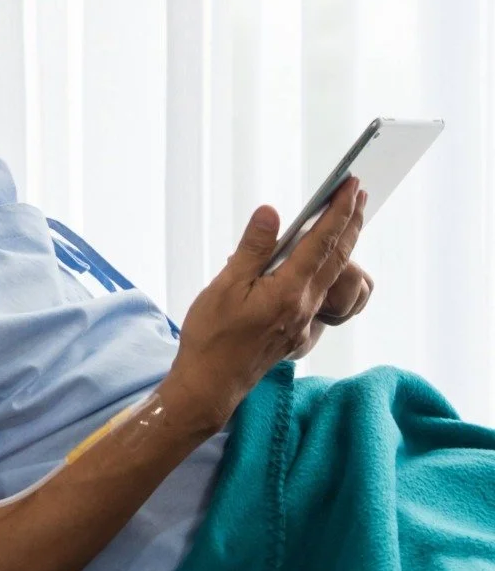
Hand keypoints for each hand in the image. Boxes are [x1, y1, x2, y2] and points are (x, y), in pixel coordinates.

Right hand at [168, 176, 366, 431]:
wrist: (211, 384)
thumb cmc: (212, 337)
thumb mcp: (225, 286)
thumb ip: (252, 249)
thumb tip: (272, 213)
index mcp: (288, 291)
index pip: (322, 242)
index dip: (338, 211)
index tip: (350, 186)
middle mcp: (304, 306)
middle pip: (338, 257)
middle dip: (351, 223)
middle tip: (359, 195)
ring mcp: (304, 321)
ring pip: (334, 276)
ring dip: (343, 246)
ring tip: (343, 223)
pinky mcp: (297, 331)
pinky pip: (321, 293)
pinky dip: (326, 268)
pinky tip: (314, 262)